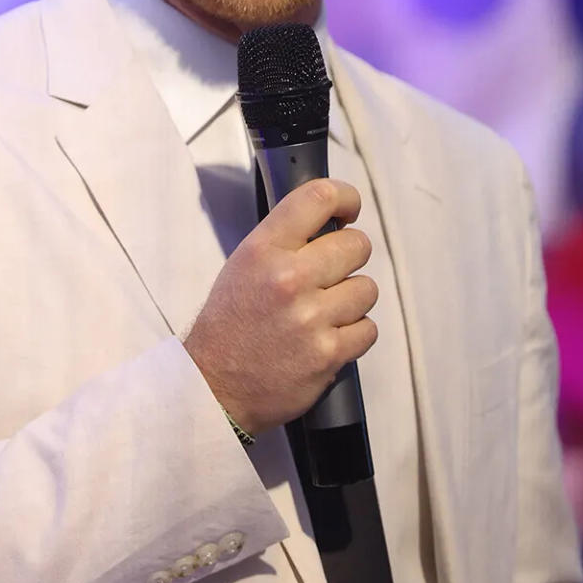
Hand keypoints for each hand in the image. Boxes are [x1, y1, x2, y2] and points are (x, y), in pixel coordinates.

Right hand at [183, 179, 376, 436]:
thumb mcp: (244, 263)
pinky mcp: (328, 354)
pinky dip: (354, 334)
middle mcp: (290, 277)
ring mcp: (311, 317)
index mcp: (265, 248)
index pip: (319, 197)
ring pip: (367, 289)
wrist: (214, 385)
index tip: (349, 210)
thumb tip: (333, 224)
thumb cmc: (230, 320)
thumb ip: (286, 241)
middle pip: (358, 245)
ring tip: (325, 311)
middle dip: (350, 257)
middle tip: (331, 274)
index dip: (346, 197)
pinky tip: (328, 337)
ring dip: (352, 299)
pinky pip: (368, 329)